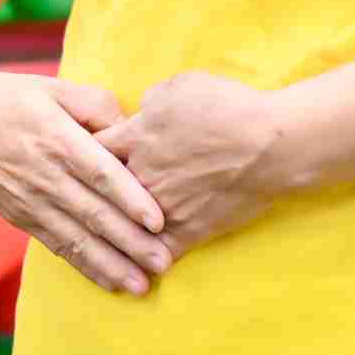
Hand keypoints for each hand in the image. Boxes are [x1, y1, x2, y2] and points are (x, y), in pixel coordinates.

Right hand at [0, 73, 172, 295]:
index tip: (158, 221)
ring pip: (76, 238)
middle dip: (130, 243)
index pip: (98, 173)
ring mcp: (29, 200)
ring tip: (142, 285)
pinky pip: (57, 246)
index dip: (129, 198)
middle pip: (93, 213)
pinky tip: (110, 282)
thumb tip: (131, 131)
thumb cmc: (11, 99)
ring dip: (110, 265)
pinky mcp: (20, 217)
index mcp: (55, 137)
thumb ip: (96, 105)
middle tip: (164, 262)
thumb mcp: (54, 88)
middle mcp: (43, 174)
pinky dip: (84, 266)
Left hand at [100, 72, 288, 257]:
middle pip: (100, 192)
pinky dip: (144, 261)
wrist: (269, 145)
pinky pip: (156, 253)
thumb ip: (151, 101)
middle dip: (92, 195)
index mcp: (134, 137)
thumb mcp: (181, 86)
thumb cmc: (228, 107)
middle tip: (85, 201)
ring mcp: (161, 208)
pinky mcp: (187, 232)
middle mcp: (140, 176)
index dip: (86, 152)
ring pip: (122, 228)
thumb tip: (141, 112)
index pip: (92, 149)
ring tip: (101, 241)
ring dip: (112, 233)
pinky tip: (136, 268)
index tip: (85, 158)